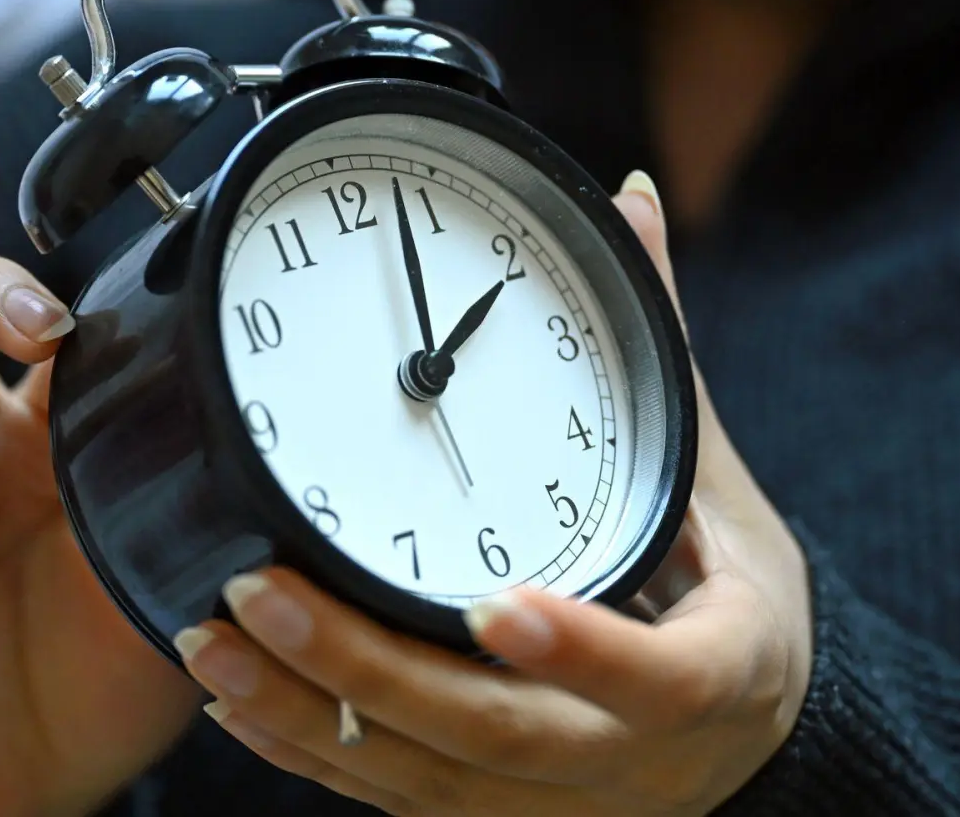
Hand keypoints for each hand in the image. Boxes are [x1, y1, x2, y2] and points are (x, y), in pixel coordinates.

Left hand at [171, 172, 812, 815]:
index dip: (577, 650)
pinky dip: (313, 752)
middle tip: (262, 592)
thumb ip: (663, 357)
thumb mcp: (719, 493)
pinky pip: (392, 798)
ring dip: (310, 714)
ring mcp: (554, 805)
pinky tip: (239, 700)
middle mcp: (630, 761)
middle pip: (497, 737)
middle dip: (372, 672)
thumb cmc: (731, 610)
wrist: (745, 740)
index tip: (495, 605)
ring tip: (214, 642)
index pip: (656, 678)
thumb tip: (637, 203)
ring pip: (424, 781)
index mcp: (714, 674)